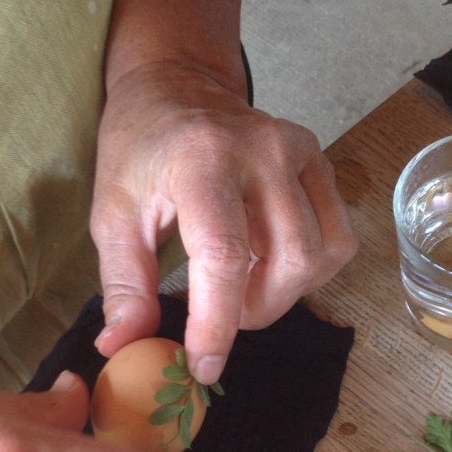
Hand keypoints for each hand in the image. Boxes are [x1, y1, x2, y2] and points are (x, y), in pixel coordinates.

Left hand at [91, 61, 357, 382]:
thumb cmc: (140, 153)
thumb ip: (123, 284)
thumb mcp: (113, 215)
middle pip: (287, 262)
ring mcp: (300, 151)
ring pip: (319, 256)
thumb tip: (122, 347)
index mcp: (202, 159)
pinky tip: (270, 261)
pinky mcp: (321, 161)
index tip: (202, 366)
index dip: (216, 324)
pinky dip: (308, 269)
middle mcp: (262, 150)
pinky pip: (338, 238)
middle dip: (253, 311)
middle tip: (218, 316)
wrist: (176, 86)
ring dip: (283, 293)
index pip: (224, 258)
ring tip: (241, 287)